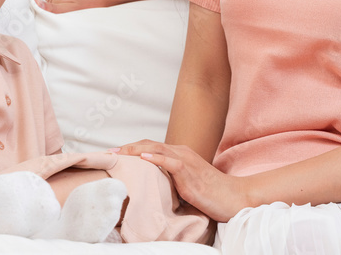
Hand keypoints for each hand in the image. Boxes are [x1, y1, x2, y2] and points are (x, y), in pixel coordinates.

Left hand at [121, 141, 251, 222]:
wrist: (233, 197)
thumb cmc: (210, 194)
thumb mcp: (185, 185)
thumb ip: (170, 181)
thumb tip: (151, 187)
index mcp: (179, 155)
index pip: (150, 147)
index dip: (131, 149)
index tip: (113, 156)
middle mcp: (182, 153)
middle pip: (149, 144)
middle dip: (127, 148)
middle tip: (107, 153)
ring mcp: (186, 161)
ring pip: (157, 149)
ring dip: (135, 150)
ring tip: (118, 153)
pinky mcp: (190, 172)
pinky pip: (171, 162)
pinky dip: (156, 158)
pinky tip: (143, 158)